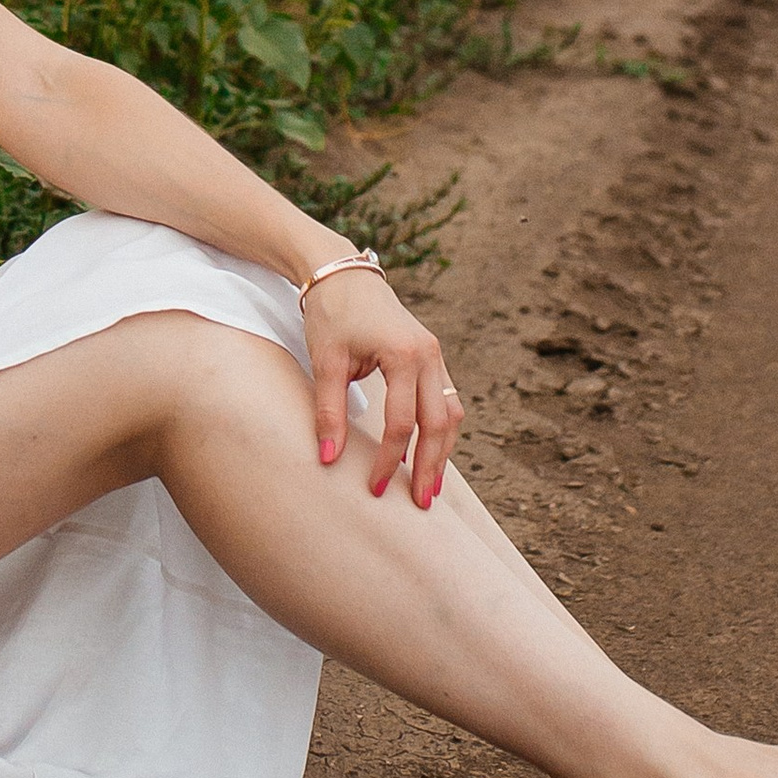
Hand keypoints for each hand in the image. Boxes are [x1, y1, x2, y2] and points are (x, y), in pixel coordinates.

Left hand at [304, 269, 462, 508]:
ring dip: (442, 451)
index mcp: (403, 355)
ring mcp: (435, 354)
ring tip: (431, 486)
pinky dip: (442, 429)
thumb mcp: (325, 363)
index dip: (388, 460)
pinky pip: (447, 399)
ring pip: (451, 413)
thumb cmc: (330, 315)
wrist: (342, 274)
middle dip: (429, 466)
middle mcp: (428, 355)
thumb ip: (328, 412)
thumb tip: (329, 460)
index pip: (401, 423)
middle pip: (439, 423)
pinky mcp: (432, 356)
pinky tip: (431, 453)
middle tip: (420, 503)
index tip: (374, 488)